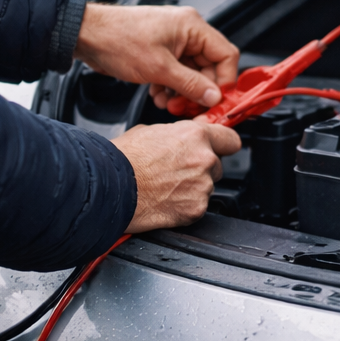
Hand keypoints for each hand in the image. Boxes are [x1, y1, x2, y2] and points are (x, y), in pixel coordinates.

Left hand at [75, 4, 239, 109]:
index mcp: (192, 26)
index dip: (224, 81)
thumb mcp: (159, 68)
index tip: (215, 101)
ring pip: (192, 73)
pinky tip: (158, 95)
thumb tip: (214, 97)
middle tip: (188, 108)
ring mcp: (173, 42)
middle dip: (199, 91)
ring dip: (183, 92)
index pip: (226, 55)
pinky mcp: (160, 51)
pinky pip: (176, 73)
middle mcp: (186, 32)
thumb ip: (191, 84)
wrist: (86, 35)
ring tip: (168, 103)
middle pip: (209, 67)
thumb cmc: (117, 39)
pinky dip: (170, 87)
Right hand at [112, 120, 241, 231]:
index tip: (221, 149)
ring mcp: (202, 186)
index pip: (230, 139)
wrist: (108, 187)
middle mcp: (204, 159)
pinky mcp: (195, 209)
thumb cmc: (122, 159)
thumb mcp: (150, 131)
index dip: (223, 144)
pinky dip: (185, 206)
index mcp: (195, 136)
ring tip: (165, 187)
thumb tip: (182, 139)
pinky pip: (197, 206)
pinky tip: (165, 201)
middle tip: (176, 172)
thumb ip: (176, 135)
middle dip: (201, 168)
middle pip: (217, 165)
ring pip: (207, 187)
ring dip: (192, 188)